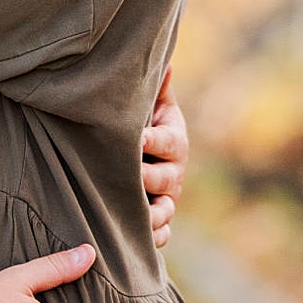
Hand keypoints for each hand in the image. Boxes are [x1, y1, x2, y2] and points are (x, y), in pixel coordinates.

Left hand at [142, 66, 187, 250]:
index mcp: (173, 141)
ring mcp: (168, 198)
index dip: (153, 141)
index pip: (168, 141)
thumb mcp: (148, 105)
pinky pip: (162, 235)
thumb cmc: (140, 125)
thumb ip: (155, 89)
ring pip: (165, 210)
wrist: (143, 154)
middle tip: (128, 177)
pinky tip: (137, 240)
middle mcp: (174, 172)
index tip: (137, 139)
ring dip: (152, 215)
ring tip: (136, 216)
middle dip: (147, 178)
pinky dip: (153, 238)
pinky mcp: (160, 221)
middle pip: (166, 178)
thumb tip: (164, 62)